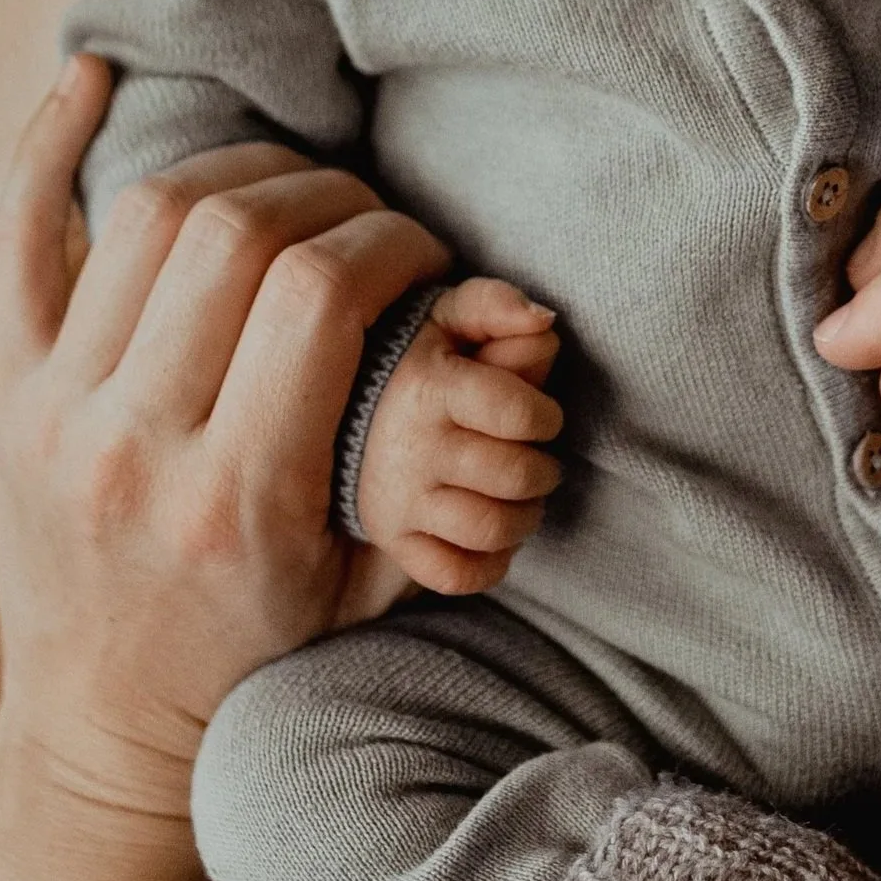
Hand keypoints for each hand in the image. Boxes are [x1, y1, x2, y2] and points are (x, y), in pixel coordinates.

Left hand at [0, 57, 448, 880]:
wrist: (105, 739)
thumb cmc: (261, 653)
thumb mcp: (370, 578)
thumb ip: (438, 456)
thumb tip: (512, 326)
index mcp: (234, 502)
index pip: (319, 292)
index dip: (391, 244)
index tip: (422, 261)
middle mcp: (131, 447)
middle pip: (237, 235)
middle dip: (329, 201)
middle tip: (367, 229)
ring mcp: (55, 416)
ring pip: (148, 217)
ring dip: (239, 177)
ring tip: (290, 200)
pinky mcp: (5, 397)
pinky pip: (19, 241)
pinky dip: (52, 148)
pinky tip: (96, 79)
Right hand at [350, 276, 564, 598]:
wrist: (333, 408)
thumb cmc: (417, 359)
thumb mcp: (447, 317)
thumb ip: (496, 306)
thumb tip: (545, 320)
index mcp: (430, 388)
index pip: (520, 414)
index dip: (547, 417)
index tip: (540, 417)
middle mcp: (414, 448)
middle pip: (515, 476)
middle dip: (543, 471)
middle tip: (535, 461)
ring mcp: (401, 500)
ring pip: (491, 529)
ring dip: (525, 518)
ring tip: (521, 499)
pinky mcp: (395, 540)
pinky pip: (455, 575)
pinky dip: (488, 565)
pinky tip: (492, 538)